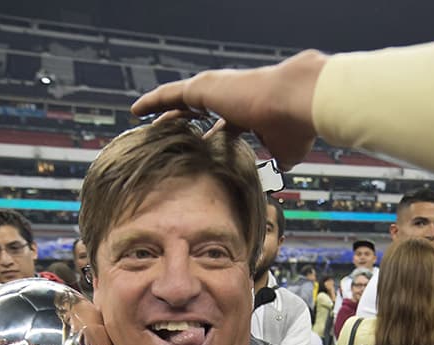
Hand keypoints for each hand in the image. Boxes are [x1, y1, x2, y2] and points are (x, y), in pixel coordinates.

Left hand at [130, 50, 327, 170]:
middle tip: (166, 136)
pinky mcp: (202, 87)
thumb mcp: (287, 151)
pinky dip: (152, 101)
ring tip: (143, 121)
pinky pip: (168, 95)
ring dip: (163, 111)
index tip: (203, 149)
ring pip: (180, 100)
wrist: (298, 101)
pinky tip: (135, 111)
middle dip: (183, 121)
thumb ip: (278, 159)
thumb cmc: (296, 126)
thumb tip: (279, 169)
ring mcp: (216, 89)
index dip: (212, 137)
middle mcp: (231, 97)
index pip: (225, 124)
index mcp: (248, 112)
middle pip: (199, 110)